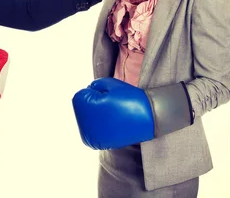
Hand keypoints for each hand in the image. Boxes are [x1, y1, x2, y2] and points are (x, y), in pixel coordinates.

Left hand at [72, 77, 193, 149]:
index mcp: (86, 109)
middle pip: (81, 109)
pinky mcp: (99, 144)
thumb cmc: (129, 97)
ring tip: (113, 114)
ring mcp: (91, 138)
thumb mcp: (109, 83)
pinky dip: (100, 125)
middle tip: (112, 106)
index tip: (109, 96)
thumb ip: (93, 86)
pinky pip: (92, 131)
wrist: (149, 117)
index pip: (79, 96)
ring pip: (87, 120)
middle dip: (93, 104)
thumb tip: (87, 93)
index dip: (94, 92)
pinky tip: (112, 123)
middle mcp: (85, 126)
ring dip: (96, 115)